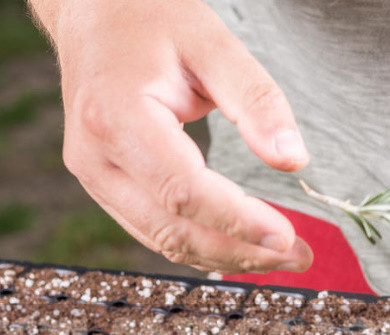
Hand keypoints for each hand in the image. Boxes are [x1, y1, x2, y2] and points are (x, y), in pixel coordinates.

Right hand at [32, 0, 312, 272]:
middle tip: (298, 256)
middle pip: (172, 230)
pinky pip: (153, 230)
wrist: (92, 13)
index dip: (237, 221)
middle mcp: (95, 157)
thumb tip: (293, 161)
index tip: (287, 236)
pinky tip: (241, 244)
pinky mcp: (102, 186)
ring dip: (225, 256)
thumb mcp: (212, 44)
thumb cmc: (150, 18)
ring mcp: (93, 177)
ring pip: (162, 240)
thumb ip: (256, 101)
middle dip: (240, 251)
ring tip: (280, 255)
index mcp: (116, 117)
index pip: (184, 192)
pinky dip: (200, 244)